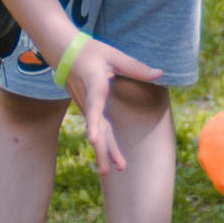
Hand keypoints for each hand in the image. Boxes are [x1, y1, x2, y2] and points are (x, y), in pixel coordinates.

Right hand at [56, 37, 163, 173]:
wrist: (63, 52)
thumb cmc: (91, 51)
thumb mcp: (114, 55)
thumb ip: (136, 67)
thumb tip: (160, 74)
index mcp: (94, 84)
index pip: (94, 106)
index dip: (94, 123)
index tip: (93, 139)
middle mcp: (87, 99)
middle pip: (94, 127)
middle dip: (101, 149)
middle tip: (108, 170)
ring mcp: (85, 105)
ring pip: (96, 131)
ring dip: (103, 151)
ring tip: (109, 171)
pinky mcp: (87, 108)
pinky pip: (96, 128)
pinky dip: (102, 143)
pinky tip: (110, 158)